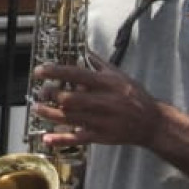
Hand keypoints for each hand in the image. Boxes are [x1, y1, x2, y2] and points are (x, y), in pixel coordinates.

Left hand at [31, 62, 157, 149]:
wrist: (151, 123)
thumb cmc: (135, 97)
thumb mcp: (120, 75)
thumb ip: (99, 63)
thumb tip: (83, 49)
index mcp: (107, 84)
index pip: (76, 74)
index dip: (55, 72)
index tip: (39, 70)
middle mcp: (103, 102)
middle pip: (70, 99)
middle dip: (51, 95)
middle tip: (41, 92)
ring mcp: (101, 121)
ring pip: (69, 118)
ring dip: (49, 114)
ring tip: (37, 108)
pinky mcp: (100, 137)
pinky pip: (77, 139)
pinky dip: (61, 139)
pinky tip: (47, 138)